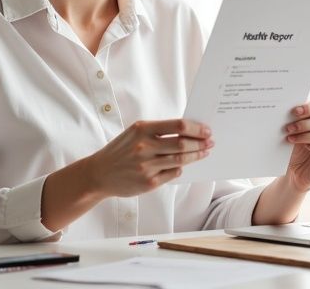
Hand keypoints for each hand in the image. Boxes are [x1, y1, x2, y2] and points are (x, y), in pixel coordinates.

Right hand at [87, 119, 213, 196]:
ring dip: (197, 156)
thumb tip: (189, 130)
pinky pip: (173, 173)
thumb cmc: (121, 150)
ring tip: (204, 152)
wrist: (99, 173)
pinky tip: (184, 165)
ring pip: (181, 160)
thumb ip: (158, 130)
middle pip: (183, 144)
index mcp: (142, 130)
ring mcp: (147, 166)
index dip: (196, 128)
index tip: (206, 130)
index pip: (178, 126)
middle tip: (210, 142)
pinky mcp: (149, 182)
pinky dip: (181, 168)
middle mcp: (145, 147)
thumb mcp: (135, 133)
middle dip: (201, 143)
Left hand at [284, 100, 309, 191]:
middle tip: (289, 128)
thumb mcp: (295, 131)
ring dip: (307, 137)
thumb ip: (297, 119)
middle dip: (304, 124)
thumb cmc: (297, 147)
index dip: (308, 108)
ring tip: (292, 139)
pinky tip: (308, 148)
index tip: (294, 112)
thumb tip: (291, 109)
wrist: (296, 170)